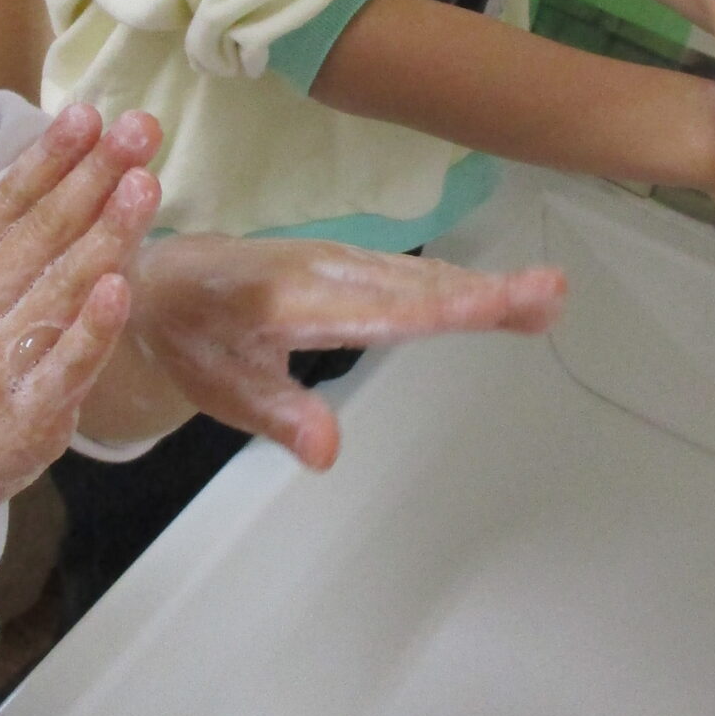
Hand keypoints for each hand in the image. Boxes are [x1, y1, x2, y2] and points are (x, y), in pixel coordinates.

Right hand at [0, 106, 163, 524]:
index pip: (7, 202)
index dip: (49, 156)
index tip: (88, 113)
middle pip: (42, 232)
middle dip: (94, 176)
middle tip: (141, 128)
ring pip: (60, 288)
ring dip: (105, 234)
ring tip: (145, 185)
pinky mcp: (27, 412)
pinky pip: (65, 364)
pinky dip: (92, 328)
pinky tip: (120, 287)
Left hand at [118, 239, 568, 469]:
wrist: (161, 278)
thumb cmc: (190, 337)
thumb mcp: (218, 386)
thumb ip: (277, 413)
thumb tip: (328, 453)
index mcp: (287, 301)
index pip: (373, 310)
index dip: (435, 309)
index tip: (492, 304)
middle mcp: (321, 272)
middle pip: (412, 289)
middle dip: (482, 293)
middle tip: (553, 295)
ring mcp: (336, 262)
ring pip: (416, 279)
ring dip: (481, 285)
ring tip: (545, 296)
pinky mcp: (346, 263)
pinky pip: (406, 276)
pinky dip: (455, 283)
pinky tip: (495, 295)